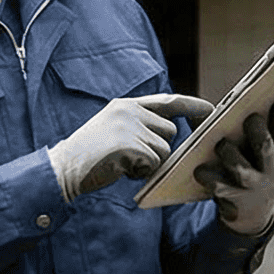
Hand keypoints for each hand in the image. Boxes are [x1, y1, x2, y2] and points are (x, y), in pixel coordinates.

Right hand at [48, 93, 213, 197]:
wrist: (63, 169)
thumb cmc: (89, 156)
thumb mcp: (114, 130)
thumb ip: (139, 125)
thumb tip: (171, 133)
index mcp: (126, 105)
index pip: (167, 101)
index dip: (191, 105)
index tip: (210, 110)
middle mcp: (130, 111)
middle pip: (170, 131)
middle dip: (159, 149)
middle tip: (131, 158)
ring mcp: (129, 126)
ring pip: (164, 149)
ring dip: (150, 163)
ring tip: (123, 163)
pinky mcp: (129, 144)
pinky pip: (154, 162)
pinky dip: (142, 172)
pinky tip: (121, 170)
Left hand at [194, 99, 273, 233]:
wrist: (254, 214)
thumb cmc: (253, 169)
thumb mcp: (260, 154)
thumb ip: (248, 131)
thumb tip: (215, 108)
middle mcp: (271, 171)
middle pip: (265, 147)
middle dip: (258, 132)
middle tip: (250, 118)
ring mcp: (253, 186)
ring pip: (242, 170)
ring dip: (231, 155)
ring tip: (221, 145)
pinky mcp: (234, 200)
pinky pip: (220, 188)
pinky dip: (209, 178)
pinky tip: (199, 171)